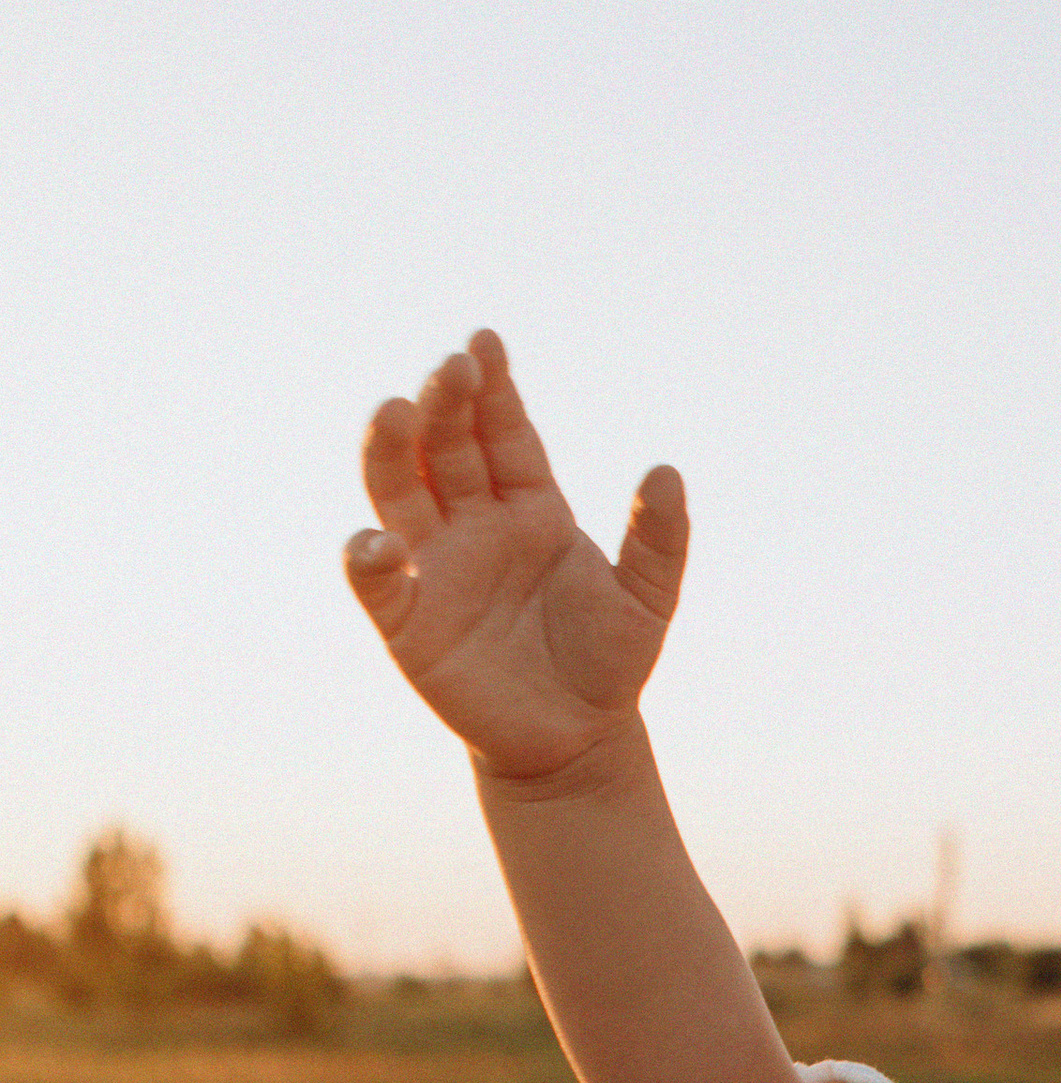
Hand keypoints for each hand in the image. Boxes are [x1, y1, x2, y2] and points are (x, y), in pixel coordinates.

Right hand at [344, 329, 688, 782]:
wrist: (578, 739)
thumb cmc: (609, 661)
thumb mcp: (648, 599)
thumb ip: (659, 539)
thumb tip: (667, 471)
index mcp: (532, 506)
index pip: (504, 433)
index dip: (494, 388)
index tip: (485, 343)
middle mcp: (476, 523)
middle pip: (447, 447)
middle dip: (445, 404)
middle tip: (452, 369)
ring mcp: (439, 566)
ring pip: (399, 492)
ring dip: (389, 451)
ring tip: (392, 411)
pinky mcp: (410, 620)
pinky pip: (377, 579)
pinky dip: (370, 556)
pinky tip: (382, 541)